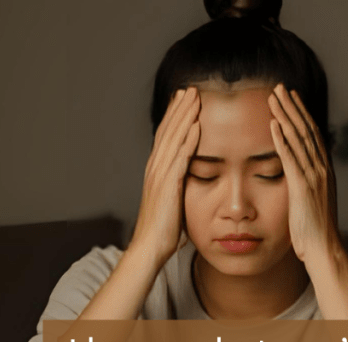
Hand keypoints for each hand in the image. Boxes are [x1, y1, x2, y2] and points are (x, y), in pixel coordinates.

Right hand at [132, 86, 201, 266]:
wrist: (149, 248)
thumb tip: (190, 184)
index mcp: (156, 171)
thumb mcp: (173, 203)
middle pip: (168, 131)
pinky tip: (197, 126)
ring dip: (184, 116)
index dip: (174, 117)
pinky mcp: (168, 186)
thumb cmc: (163, 231)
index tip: (183, 100)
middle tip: (190, 88)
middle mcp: (155, 168)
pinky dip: (188, 140)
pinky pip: (180, 158)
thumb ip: (180, 188)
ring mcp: (160, 175)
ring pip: (173, 138)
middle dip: (179, 108)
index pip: (166, 137)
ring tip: (195, 97)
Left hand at [268, 83, 339, 263]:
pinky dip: (282, 140)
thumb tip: (298, 176)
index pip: (311, 135)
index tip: (291, 97)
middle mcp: (321, 169)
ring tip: (273, 97)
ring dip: (286, 116)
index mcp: (323, 170)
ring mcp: (314, 177)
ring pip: (299, 139)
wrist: (324, 250)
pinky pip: (290, 159)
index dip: (301, 114)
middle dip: (293, 107)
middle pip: (306, 130)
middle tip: (280, 87)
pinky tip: (273, 124)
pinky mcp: (302, 188)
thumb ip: (306, 185)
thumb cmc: (314, 231)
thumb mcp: (311, 201)